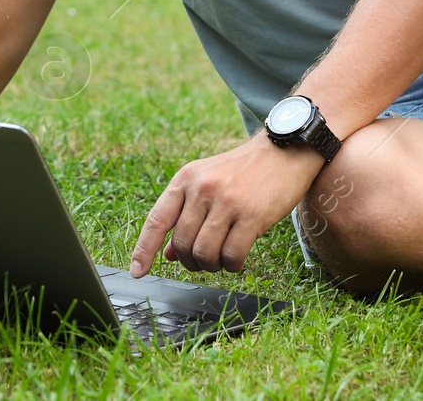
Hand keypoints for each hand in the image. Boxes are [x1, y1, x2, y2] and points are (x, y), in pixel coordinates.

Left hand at [130, 134, 323, 277]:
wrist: (285, 150)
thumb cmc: (245, 171)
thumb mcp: (208, 183)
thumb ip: (186, 215)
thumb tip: (168, 254)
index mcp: (186, 178)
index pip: (157, 220)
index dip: (144, 249)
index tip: (137, 271)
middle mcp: (202, 188)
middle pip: (181, 244)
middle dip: (190, 261)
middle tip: (204, 261)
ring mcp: (226, 201)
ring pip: (204, 254)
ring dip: (212, 265)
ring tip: (222, 259)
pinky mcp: (251, 214)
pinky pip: (232, 255)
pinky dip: (232, 265)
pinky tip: (238, 259)